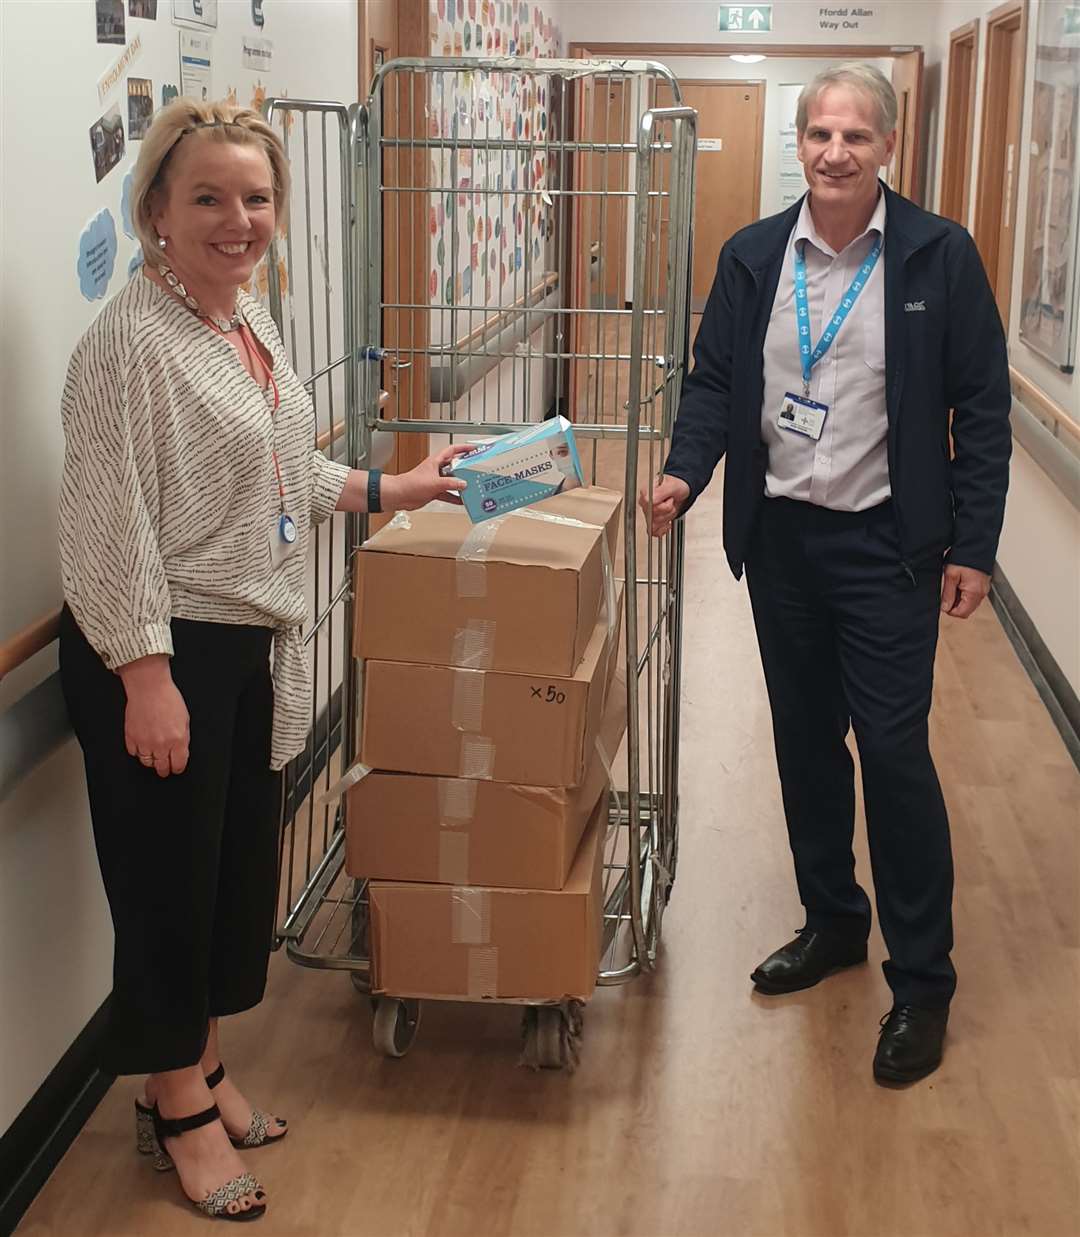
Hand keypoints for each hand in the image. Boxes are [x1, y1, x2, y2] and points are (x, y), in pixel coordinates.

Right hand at [117, 655, 189, 776]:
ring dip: (152, 762)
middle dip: (165, 769)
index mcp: (178, 739)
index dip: (178, 768)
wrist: (149, 688)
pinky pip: (134, 753)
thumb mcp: (185, 719)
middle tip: (165, 768)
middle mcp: (161, 744)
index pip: (178, 764)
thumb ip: (183, 738)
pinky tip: (143, 746)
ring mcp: (144, 742)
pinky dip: (138, 751)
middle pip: (162, 767)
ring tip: (154, 757)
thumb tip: (181, 751)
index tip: (176, 768)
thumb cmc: (168, 698)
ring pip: (147, 762)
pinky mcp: (131, 738)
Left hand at [381, 444, 471, 511]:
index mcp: (436, 461)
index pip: (452, 450)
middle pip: (455, 467)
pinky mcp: (433, 491)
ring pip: (452, 482)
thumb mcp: (435, 483)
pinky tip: (461, 501)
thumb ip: (451, 484)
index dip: (463, 448)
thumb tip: (463, 484)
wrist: (399, 495)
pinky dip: (454, 497)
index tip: (474, 449)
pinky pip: (448, 494)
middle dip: (465, 469)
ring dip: (460, 485)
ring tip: (471, 487)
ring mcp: (435, 481)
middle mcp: (436, 470)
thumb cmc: (410, 484)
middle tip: (476, 471)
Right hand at [638, 474, 690, 536]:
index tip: (669, 499)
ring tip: (671, 508)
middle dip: (667, 511)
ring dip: (667, 518)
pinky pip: (653, 531)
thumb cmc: (677, 485)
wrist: (683, 491)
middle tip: (671, 502)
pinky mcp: (653, 520)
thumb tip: (649, 500)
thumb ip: (661, 492)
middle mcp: (645, 503)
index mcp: (646, 493)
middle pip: (653, 516)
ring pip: (654, 524)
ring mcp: (648, 513)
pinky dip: (662, 529)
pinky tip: (668, 524)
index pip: (649, 506)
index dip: (662, 506)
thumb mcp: (672, 485)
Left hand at [940, 563, 990, 619]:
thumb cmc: (964, 558)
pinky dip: (966, 594)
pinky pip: (974, 596)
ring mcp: (984, 589)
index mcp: (974, 593)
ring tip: (954, 585)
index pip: (962, 613)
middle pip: (967, 610)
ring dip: (960, 599)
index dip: (950, 610)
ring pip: (970, 603)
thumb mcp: (951, 575)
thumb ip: (948, 594)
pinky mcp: (984, 585)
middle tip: (947, 593)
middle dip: (955, 605)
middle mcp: (982, 593)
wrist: (976, 545)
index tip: (944, 602)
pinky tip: (960, 583)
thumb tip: (945, 608)